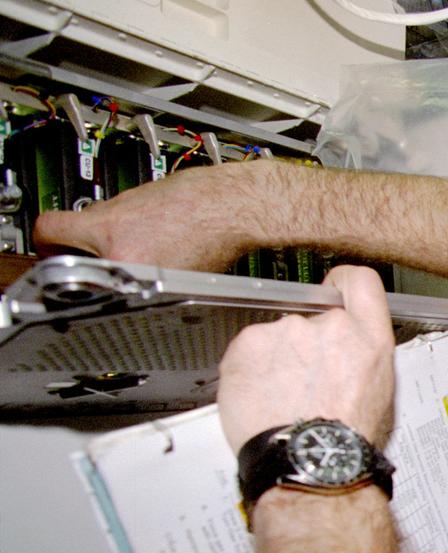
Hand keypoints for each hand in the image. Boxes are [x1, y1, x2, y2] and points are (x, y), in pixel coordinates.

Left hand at [34, 161, 274, 269]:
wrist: (234, 209)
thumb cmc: (196, 199)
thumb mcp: (130, 198)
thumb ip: (94, 218)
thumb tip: (73, 235)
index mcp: (111, 235)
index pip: (48, 233)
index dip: (46, 238)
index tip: (49, 243)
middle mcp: (126, 264)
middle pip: (75, 264)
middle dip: (84, 256)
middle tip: (101, 244)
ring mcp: (145, 281)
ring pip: (106, 277)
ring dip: (114, 266)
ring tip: (141, 245)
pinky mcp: (166, 291)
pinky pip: (136, 284)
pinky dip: (142, 274)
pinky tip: (160, 256)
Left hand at [217, 265, 395, 454]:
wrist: (309, 464)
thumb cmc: (346, 442)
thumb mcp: (380, 395)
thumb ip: (363, 357)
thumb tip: (350, 353)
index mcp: (368, 339)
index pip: (360, 282)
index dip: (342, 283)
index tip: (331, 289)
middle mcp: (329, 326)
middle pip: (311, 319)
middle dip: (304, 346)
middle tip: (303, 385)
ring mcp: (286, 331)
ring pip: (277, 338)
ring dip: (276, 361)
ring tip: (281, 401)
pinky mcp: (249, 344)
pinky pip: (247, 351)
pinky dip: (250, 371)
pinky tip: (261, 400)